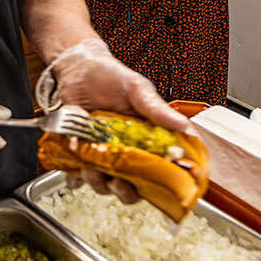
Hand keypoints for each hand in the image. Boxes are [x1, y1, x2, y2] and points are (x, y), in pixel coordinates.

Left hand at [44, 41, 194, 201]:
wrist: (77, 69)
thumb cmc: (110, 77)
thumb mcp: (138, 90)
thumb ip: (158, 110)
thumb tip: (185, 127)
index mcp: (145, 142)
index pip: (157, 171)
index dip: (158, 183)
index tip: (155, 182)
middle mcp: (124, 153)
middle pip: (129, 188)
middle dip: (124, 191)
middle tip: (119, 180)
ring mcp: (100, 156)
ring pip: (102, 184)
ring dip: (97, 181)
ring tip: (91, 165)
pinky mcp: (76, 156)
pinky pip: (75, 178)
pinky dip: (74, 176)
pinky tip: (75, 165)